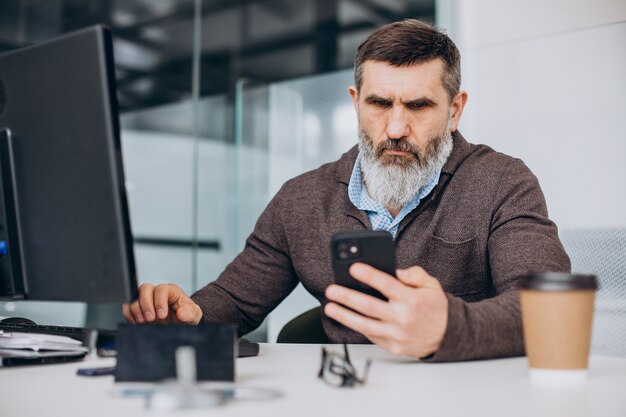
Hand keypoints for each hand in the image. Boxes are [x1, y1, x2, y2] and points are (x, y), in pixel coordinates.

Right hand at [122, 283, 202, 324]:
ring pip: (134, 297)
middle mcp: (157, 293)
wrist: (181, 324)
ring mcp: (146, 300)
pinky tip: (136, 322)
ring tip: (143, 322)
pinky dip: (129, 314)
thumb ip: (190, 313)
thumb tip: (182, 313)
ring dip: (136, 310)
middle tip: (150, 319)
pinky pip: (128, 307)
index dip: (160, 302)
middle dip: (146, 304)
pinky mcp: (138, 309)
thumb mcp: (194, 315)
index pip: (161, 289)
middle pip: (145, 289)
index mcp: (171, 291)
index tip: (162, 315)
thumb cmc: (187, 315)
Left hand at [324, 263, 447, 357]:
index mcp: (412, 300)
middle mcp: (403, 318)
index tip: (353, 268)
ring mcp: (397, 334)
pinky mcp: (393, 346)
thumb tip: (395, 271)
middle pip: (369, 306)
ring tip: (330, 307)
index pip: (386, 284)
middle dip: (347, 297)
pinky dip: (356, 327)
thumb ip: (414, 274)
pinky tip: (345, 318)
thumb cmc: (436, 308)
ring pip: (364, 324)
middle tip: (332, 290)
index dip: (368, 275)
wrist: (449, 337)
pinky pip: (370, 335)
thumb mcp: (431, 285)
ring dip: (344, 315)